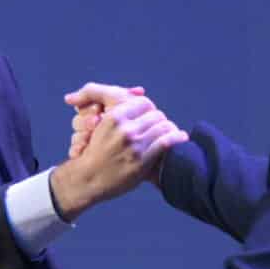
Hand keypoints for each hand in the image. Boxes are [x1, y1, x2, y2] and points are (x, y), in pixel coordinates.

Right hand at [51, 90, 187, 219]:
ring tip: (172, 131)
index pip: (143, 102)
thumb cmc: (94, 150)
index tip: (149, 115)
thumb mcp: (98, 124)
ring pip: (163, 126)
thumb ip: (117, 107)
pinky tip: (181, 137)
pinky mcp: (142, 160)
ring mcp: (134, 145)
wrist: (88, 178)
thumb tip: (139, 90)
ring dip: (169, 128)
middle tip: (160, 125)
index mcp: (114, 117)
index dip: (148, 108)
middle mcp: (124, 129)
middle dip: (158, 119)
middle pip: (155, 114)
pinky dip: (176, 137)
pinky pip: (167, 141)